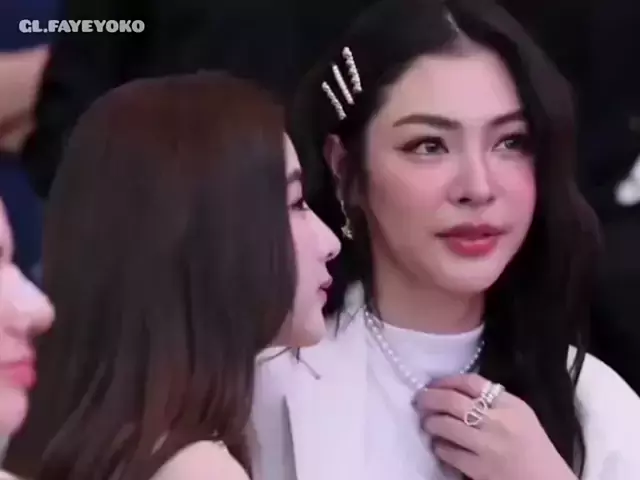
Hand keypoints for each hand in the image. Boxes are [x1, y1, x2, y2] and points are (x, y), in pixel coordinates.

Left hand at [414, 374, 576, 479]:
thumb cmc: (534, 448)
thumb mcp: (521, 415)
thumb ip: (495, 401)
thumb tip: (457, 390)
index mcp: (510, 405)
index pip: (471, 382)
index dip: (446, 380)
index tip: (434, 384)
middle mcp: (498, 422)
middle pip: (452, 401)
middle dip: (430, 398)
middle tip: (420, 400)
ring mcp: (488, 447)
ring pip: (445, 426)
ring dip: (430, 423)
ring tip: (428, 423)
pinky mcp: (479, 470)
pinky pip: (448, 453)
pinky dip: (440, 448)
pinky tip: (440, 446)